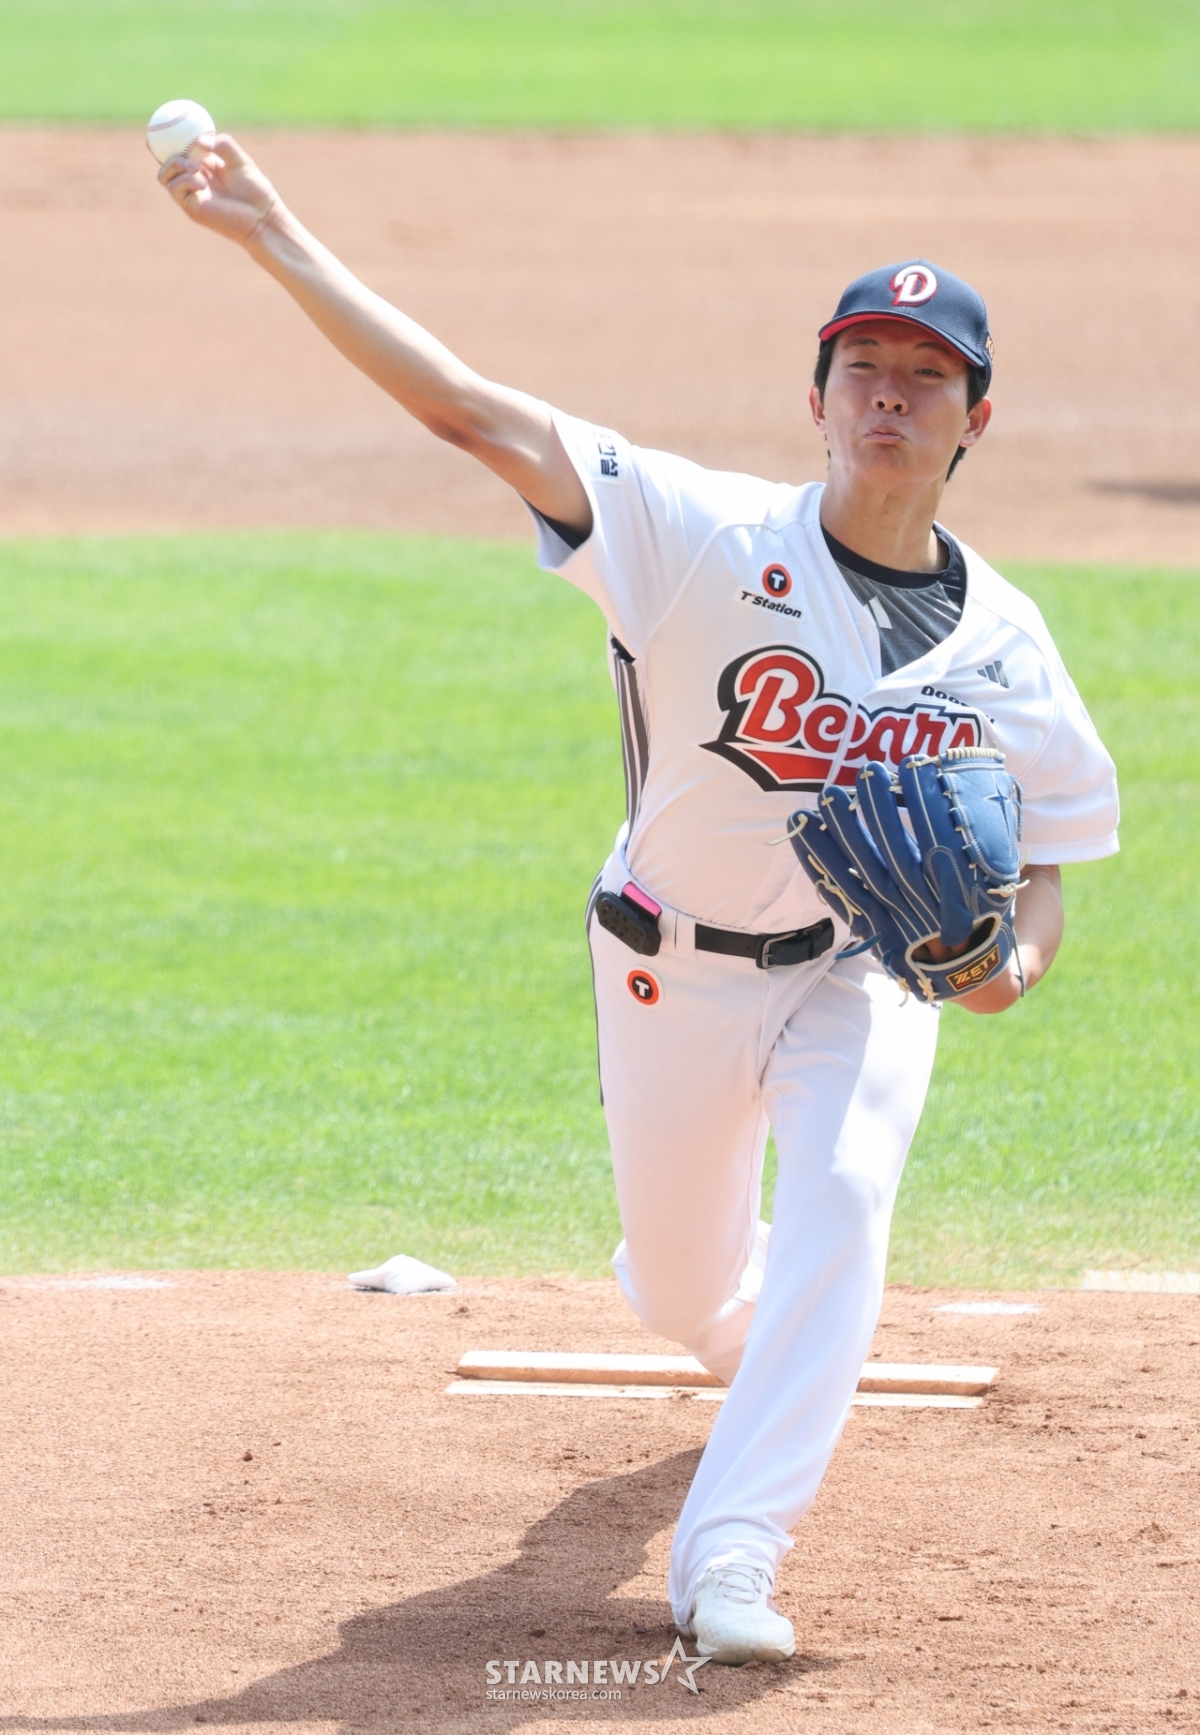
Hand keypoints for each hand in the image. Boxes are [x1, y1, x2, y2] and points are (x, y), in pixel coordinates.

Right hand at [156, 133, 282, 246]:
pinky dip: (184, 180)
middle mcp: (195, 179)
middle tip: (178, 145)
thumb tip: (200, 140)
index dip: (166, 140)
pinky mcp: (192, 208)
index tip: (159, 124)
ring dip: (175, 165)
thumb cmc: (256, 190)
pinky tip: (201, 183)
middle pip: (166, 163)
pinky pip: (175, 189)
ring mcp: (192, 194)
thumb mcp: (241, 160)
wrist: (262, 217)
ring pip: (164, 176)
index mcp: (205, 166)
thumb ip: (223, 145)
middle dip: (165, 151)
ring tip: (196, 167)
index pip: (180, 151)